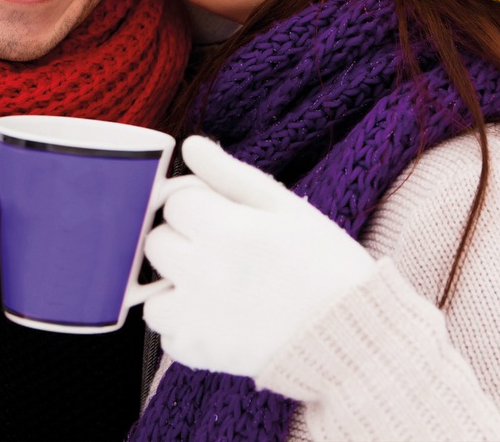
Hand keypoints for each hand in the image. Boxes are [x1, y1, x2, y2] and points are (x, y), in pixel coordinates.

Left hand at [143, 136, 376, 378]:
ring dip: (175, 285)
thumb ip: (230, 174)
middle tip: (221, 249)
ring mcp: (197, 317)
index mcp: (227, 230)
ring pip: (151, 291)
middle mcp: (204, 273)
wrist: (348, 329)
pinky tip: (219, 316)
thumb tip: (191, 145)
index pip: (174, 202)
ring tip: (216, 285)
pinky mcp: (197, 352)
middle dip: (182, 240)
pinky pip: (165, 332)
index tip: (222, 216)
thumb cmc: (323, 261)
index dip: (197, 204)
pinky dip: (184, 324)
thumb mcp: (284, 206)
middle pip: (156, 242)